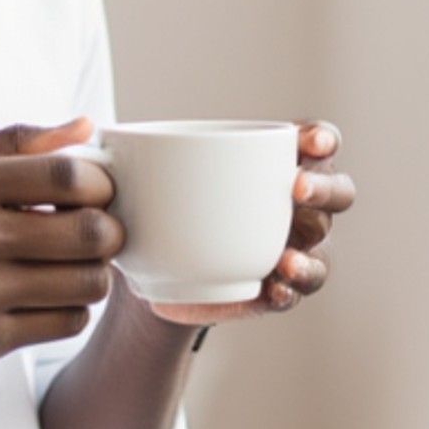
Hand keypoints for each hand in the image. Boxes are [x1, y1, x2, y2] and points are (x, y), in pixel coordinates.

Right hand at [0, 116, 124, 383]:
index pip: (71, 176)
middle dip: (109, 229)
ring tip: (71, 263)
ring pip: (89, 283)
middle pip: (93, 232)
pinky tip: (47, 295)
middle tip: (96, 229)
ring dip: (94, 272)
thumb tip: (86, 125)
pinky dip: (70, 308)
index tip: (93, 191)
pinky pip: (66, 323)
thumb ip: (12, 143)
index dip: (100, 183)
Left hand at [147, 121, 353, 328]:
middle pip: (337, 193)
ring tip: (285, 260)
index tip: (307, 141)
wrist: (155, 264)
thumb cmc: (164, 201)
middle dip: (323, 189)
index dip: (322, 138)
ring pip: (323, 250)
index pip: (319, 143)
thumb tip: (91, 136)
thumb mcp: (154, 174)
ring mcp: (295, 250)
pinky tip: (274, 289)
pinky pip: (296, 293)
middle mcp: (299, 206)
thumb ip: (149, 154)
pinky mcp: (276, 290)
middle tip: (295, 188)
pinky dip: (288, 291)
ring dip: (309, 254)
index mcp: (279, 164)